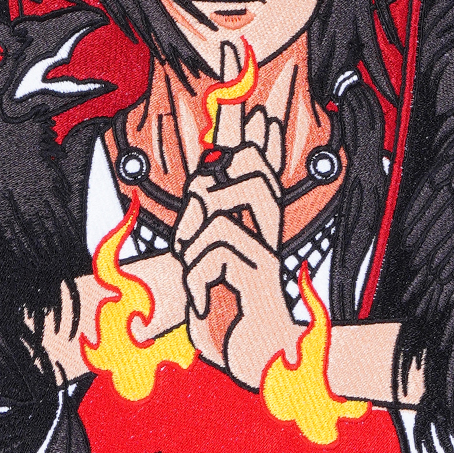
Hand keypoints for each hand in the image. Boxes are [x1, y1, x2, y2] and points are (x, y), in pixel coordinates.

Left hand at [172, 44, 297, 387]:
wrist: (260, 368)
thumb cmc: (231, 324)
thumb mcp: (200, 280)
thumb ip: (196, 245)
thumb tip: (188, 208)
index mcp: (248, 229)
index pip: (248, 169)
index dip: (245, 130)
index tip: (243, 88)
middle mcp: (262, 233)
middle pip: (250, 166)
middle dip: (240, 131)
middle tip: (240, 83)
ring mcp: (266, 250)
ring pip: (229, 198)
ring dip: (200, 220)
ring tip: (197, 250)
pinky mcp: (264, 272)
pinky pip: (217, 242)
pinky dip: (199, 266)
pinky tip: (208, 289)